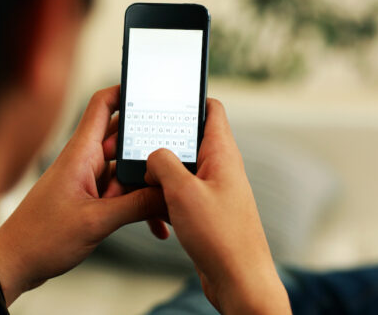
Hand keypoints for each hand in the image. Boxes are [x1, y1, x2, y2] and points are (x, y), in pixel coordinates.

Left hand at [0, 85, 166, 305]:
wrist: (15, 263)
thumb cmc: (41, 238)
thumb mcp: (96, 221)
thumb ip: (136, 205)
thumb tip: (167, 193)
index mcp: (81, 153)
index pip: (102, 105)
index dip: (125, 92)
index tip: (153, 93)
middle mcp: (85, 160)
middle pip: (123, 139)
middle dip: (150, 149)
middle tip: (177, 159)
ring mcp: (88, 180)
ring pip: (125, 170)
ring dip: (146, 185)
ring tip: (169, 200)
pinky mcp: (90, 198)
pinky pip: (121, 193)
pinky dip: (138, 205)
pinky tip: (155, 224)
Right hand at [145, 99, 291, 314]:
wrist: (238, 280)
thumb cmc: (220, 236)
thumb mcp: (183, 192)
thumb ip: (163, 163)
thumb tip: (153, 157)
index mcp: (222, 153)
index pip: (211, 110)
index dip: (189, 98)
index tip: (165, 97)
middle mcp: (219, 167)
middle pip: (189, 138)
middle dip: (163, 139)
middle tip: (139, 140)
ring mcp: (213, 189)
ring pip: (181, 167)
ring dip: (160, 171)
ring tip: (139, 175)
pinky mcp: (205, 209)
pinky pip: (180, 191)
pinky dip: (164, 193)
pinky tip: (150, 202)